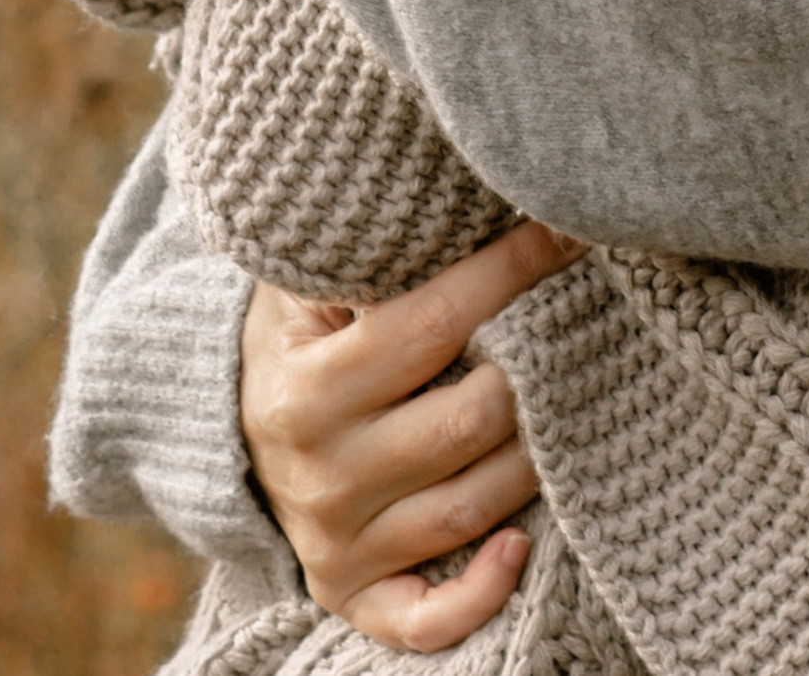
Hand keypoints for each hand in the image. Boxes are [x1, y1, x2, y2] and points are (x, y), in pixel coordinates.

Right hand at [238, 219, 584, 650]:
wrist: (226, 426)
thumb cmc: (302, 333)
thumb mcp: (313, 282)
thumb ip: (375, 246)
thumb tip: (474, 190)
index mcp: (309, 383)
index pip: (433, 320)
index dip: (514, 269)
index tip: (571, 230)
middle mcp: (320, 471)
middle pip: (471, 418)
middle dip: (537, 368)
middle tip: (581, 324)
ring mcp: (337, 541)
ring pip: (471, 505)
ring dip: (537, 455)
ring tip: (573, 404)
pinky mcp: (353, 593)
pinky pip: (425, 617)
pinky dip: (481, 591)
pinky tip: (522, 544)